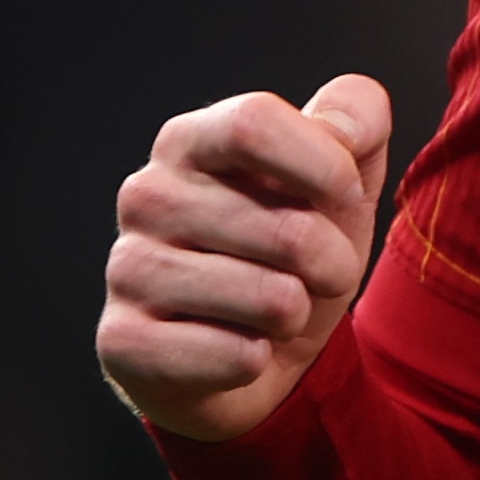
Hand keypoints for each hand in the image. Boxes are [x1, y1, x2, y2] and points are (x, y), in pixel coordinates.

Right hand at [98, 74, 391, 442]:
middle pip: (289, 230)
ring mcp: (127, 268)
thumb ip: (356, 119)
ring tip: (271, 311)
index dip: (325, 166)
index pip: (254, 123)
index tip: (345, 194)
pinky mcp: (122, 341)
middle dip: (333, 263)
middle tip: (316, 275)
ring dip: (296, 315)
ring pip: (271, 300)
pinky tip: (232, 347)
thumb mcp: (340, 180)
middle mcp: (146, 195)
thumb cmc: (292, 253)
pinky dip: (257, 360)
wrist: (251, 356)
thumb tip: (345, 129)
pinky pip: (236, 357)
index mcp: (191, 140)